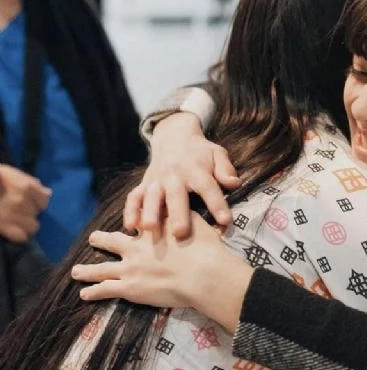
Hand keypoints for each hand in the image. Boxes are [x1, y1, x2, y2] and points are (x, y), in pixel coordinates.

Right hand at [0, 164, 51, 241]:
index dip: (35, 202)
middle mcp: (23, 201)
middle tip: (13, 209)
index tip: (26, 201)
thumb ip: (27, 181)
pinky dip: (17, 235)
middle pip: (37, 214)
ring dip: (24, 225)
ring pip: (33, 227)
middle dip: (27, 213)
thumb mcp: (6, 172)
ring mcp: (14, 216)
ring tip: (12, 220)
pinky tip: (9, 229)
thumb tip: (48, 193)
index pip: (44, 201)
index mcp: (25, 186)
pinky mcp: (5, 228)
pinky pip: (22, 237)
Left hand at [72, 214, 252, 331]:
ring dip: (88, 270)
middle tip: (93, 239)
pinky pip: (106, 290)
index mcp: (152, 231)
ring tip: (76, 271)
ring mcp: (130, 269)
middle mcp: (136, 248)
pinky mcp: (129, 288)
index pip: (137, 222)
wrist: (204, 275)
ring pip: (102, 269)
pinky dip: (94, 292)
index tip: (129, 223)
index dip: (132, 222)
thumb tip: (178, 207)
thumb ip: (183, 215)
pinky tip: (84, 294)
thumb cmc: (206, 249)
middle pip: (112, 242)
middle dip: (101, 241)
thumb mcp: (196, 223)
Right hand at [123, 113, 239, 238]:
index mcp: (196, 169)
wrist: (174, 137)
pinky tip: (130, 227)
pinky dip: (130, 211)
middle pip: (175, 195)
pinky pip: (134, 197)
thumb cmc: (201, 153)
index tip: (225, 221)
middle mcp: (174, 175)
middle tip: (180, 233)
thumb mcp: (217, 154)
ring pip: (151, 197)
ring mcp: (157, 180)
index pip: (208, 187)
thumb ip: (225, 169)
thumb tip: (234, 183)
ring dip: (149, 213)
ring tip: (149, 229)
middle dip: (177, 214)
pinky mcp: (144, 184)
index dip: (217, 204)